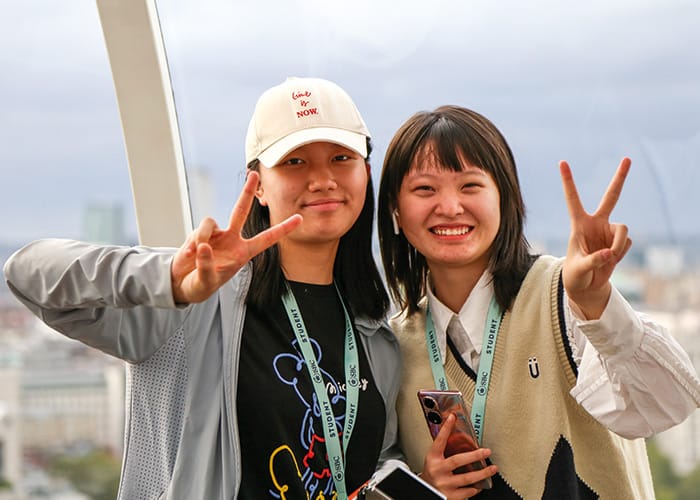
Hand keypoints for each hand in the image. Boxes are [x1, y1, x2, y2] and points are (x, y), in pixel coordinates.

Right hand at [170, 171, 301, 302]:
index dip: (283, 229)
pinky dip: (193, 241)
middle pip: (240, 210)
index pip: (266, 239)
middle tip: (254, 174)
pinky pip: (198, 230)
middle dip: (247, 191)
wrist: (183, 282)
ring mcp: (216, 235)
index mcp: (243, 253)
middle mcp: (232, 239)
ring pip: (210, 222)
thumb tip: (204, 246)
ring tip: (195, 255)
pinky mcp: (200, 233)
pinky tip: (190, 255)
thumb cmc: (201, 284)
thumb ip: (207, 265)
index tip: (299, 218)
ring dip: (202, 237)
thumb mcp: (206, 281)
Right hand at [421, 414, 497, 499]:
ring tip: (492, 468)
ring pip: (466, 478)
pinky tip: (480, 484)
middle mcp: (437, 471)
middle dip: (474, 455)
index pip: (439, 441)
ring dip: (482, 473)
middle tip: (486, 451)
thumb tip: (457, 435)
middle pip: (457, 461)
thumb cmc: (432, 474)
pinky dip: (475, 488)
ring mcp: (444, 484)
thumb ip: (444, 450)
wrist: (425, 492)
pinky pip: (467, 492)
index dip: (445, 429)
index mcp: (432, 459)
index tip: (453, 418)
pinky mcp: (450, 496)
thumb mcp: (433, 460)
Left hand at [560, 157, 632, 318]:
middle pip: (611, 196)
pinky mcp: (620, 241)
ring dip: (618, 246)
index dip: (568, 181)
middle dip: (620, 178)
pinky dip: (620, 254)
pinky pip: (627, 243)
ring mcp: (609, 231)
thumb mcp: (579, 269)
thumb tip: (608, 253)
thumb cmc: (575, 275)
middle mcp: (596, 223)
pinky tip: (611, 260)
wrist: (586, 285)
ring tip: (607, 259)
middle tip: (628, 158)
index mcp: (579, 224)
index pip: (573, 199)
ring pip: (624, 230)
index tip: (562, 162)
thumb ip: (593, 261)